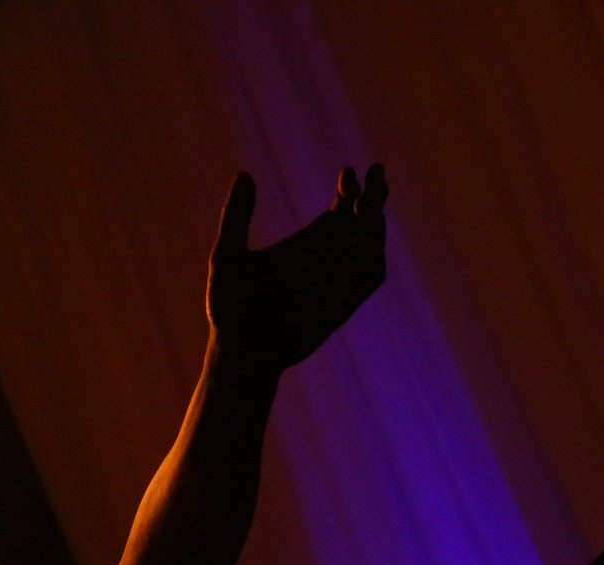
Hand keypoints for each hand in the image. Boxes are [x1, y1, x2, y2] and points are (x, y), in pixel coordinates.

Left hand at [207, 165, 387, 369]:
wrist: (242, 353)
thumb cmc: (229, 309)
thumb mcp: (227, 257)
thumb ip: (237, 216)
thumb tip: (243, 174)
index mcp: (305, 243)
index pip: (340, 208)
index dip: (351, 188)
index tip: (347, 174)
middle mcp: (328, 258)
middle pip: (364, 219)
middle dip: (375, 196)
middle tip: (375, 173)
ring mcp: (339, 280)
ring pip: (372, 243)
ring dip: (376, 222)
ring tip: (363, 206)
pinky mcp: (345, 303)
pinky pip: (371, 275)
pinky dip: (374, 255)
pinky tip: (364, 239)